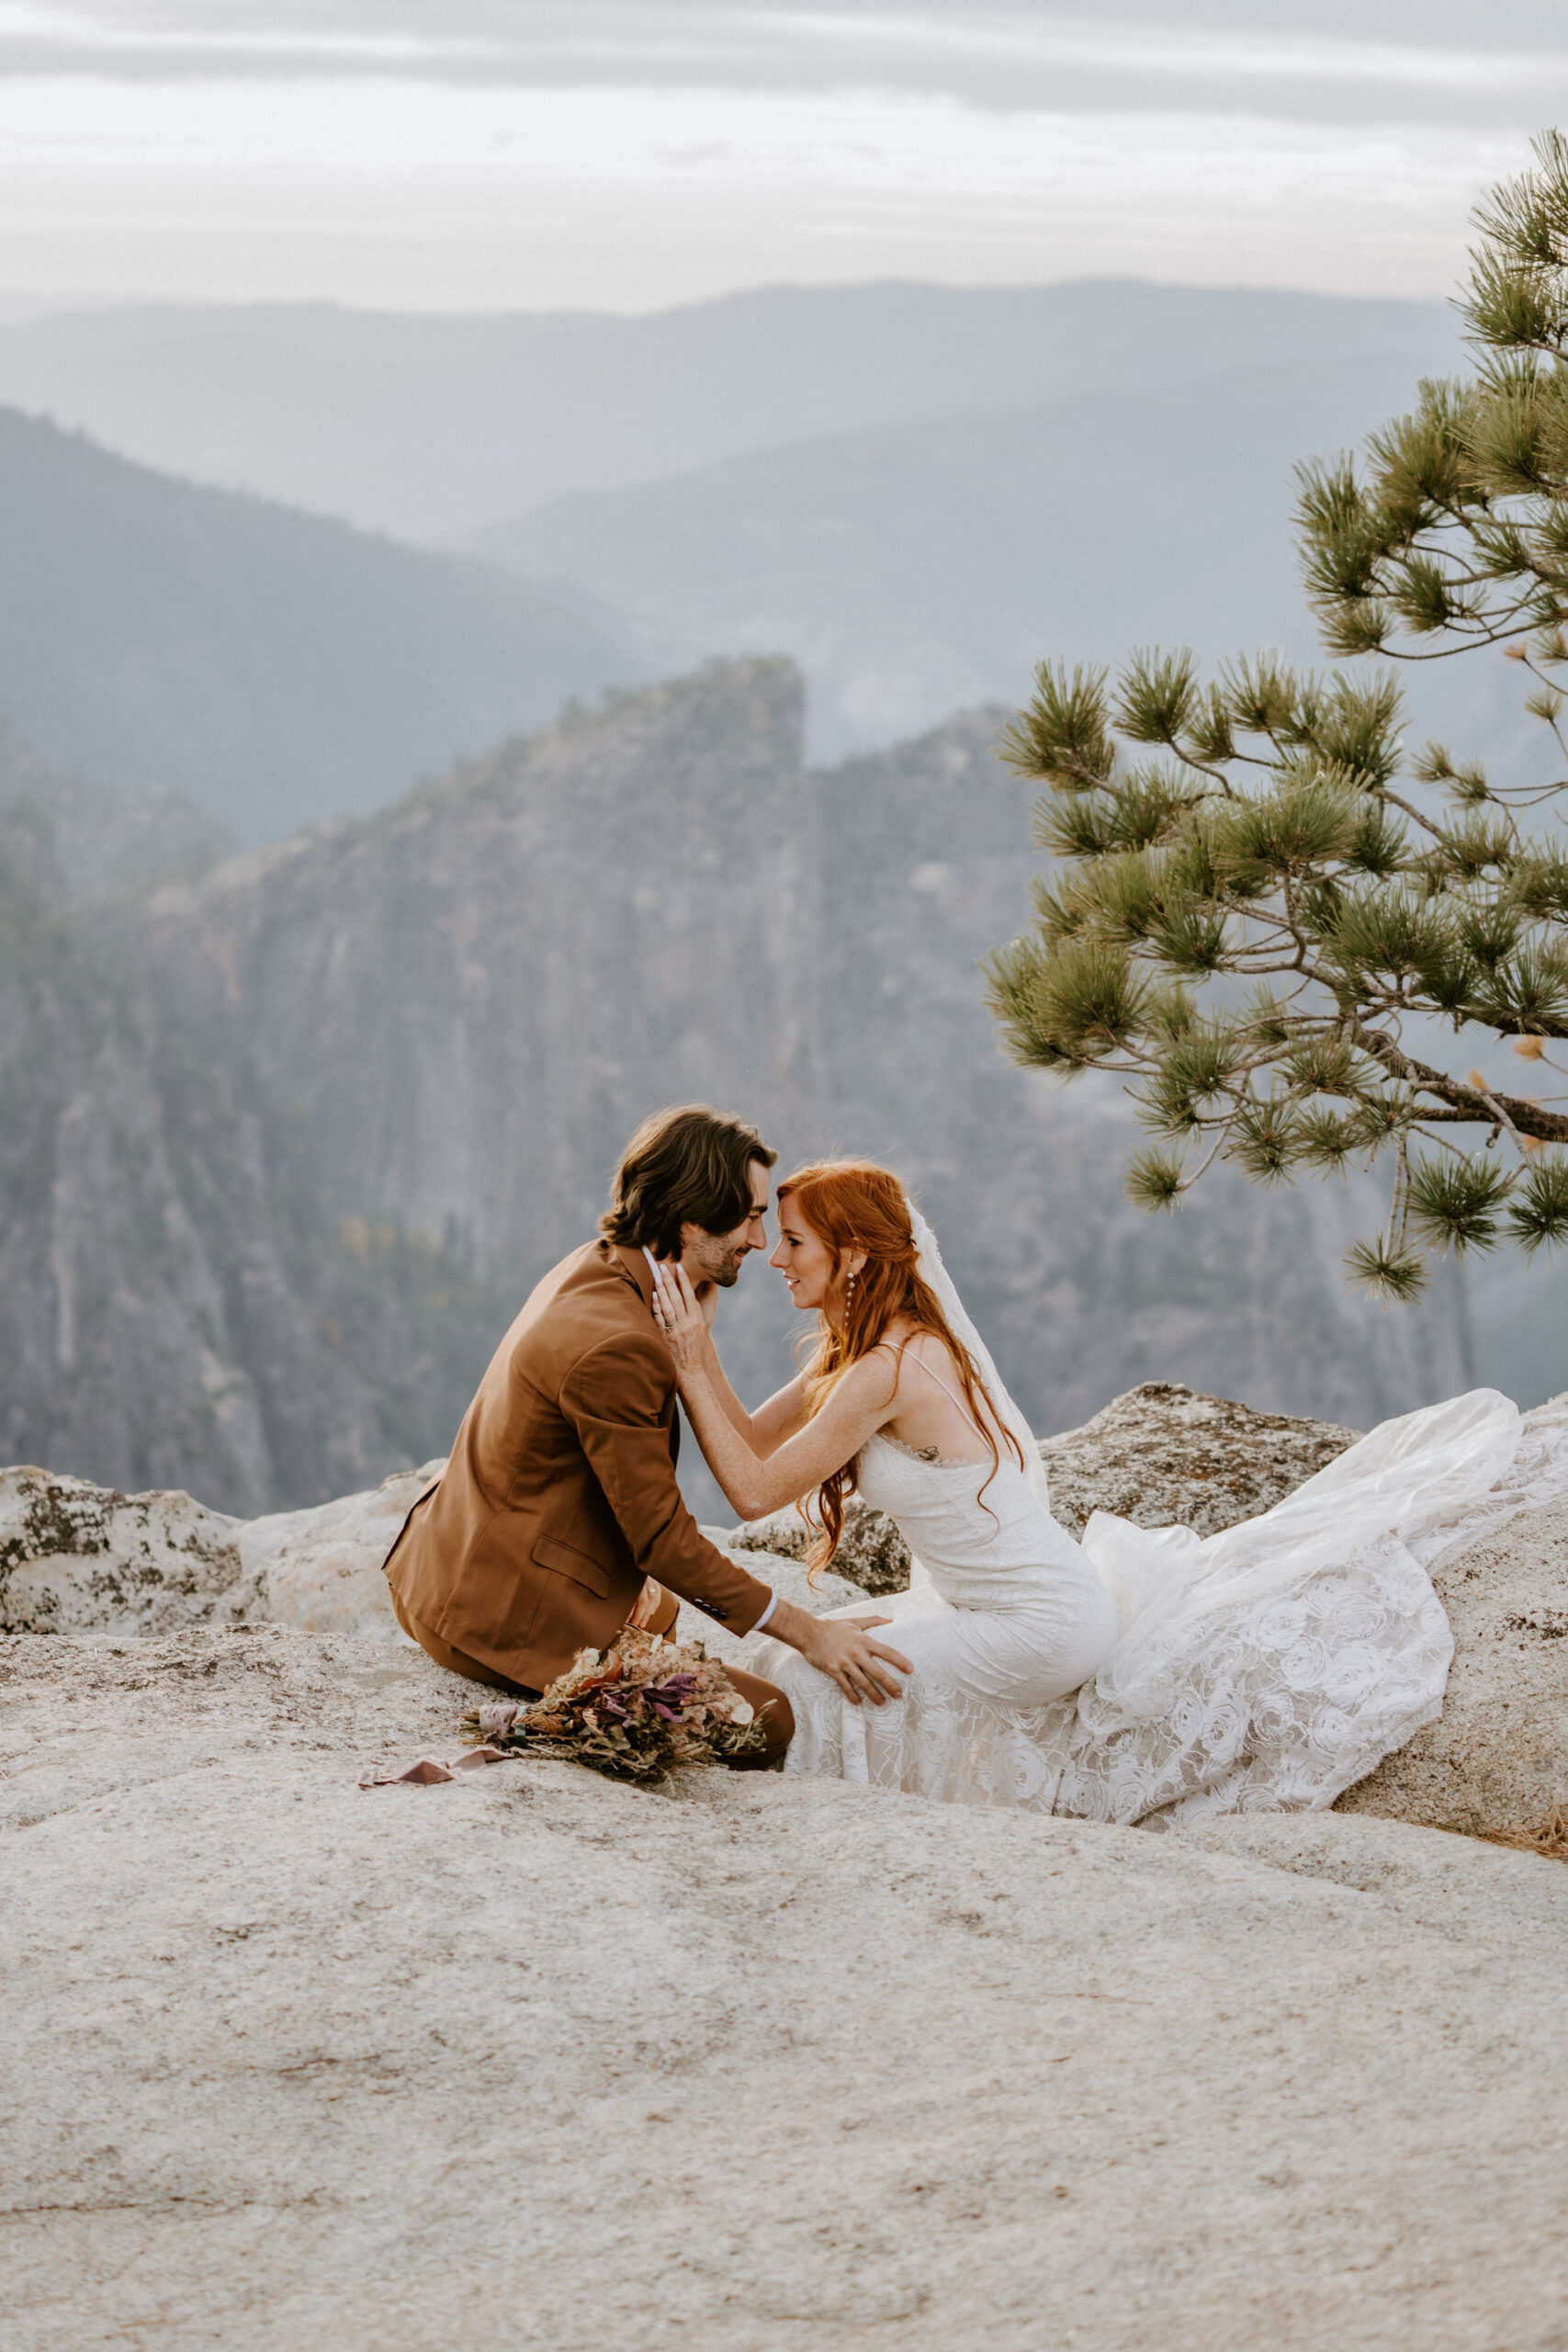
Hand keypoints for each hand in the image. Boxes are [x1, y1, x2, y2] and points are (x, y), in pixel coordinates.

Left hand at [650, 1258, 711, 1376]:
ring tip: (657, 1276)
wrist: (690, 1370)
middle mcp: (688, 1324)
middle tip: (664, 1266)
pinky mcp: (666, 1337)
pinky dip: (656, 1306)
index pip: (690, 1296)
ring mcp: (676, 1331)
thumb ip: (694, 1312)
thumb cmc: (693, 1347)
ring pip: (669, 1306)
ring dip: (662, 1290)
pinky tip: (653, 1295)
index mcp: (697, 1320)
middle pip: (678, 1298)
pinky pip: (660, 1319)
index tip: (679, 1267)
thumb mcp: (699, 1328)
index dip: (684, 1280)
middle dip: (671, 1280)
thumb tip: (690, 1295)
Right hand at [772, 1603, 912, 1705]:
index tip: (910, 1670)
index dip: (899, 1661)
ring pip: (863, 1682)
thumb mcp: (854, 1621)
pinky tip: (858, 1702)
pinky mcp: (833, 1670)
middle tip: (899, 1694)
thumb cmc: (833, 1626)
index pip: (886, 1651)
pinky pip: (845, 1686)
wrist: (808, 1632)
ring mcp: (844, 1662)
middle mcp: (856, 1652)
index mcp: (863, 1640)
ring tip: (882, 1703)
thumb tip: (891, 1620)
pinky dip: (852, 1696)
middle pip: (877, 1672)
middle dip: (889, 1684)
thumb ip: (873, 1621)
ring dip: (874, 1694)